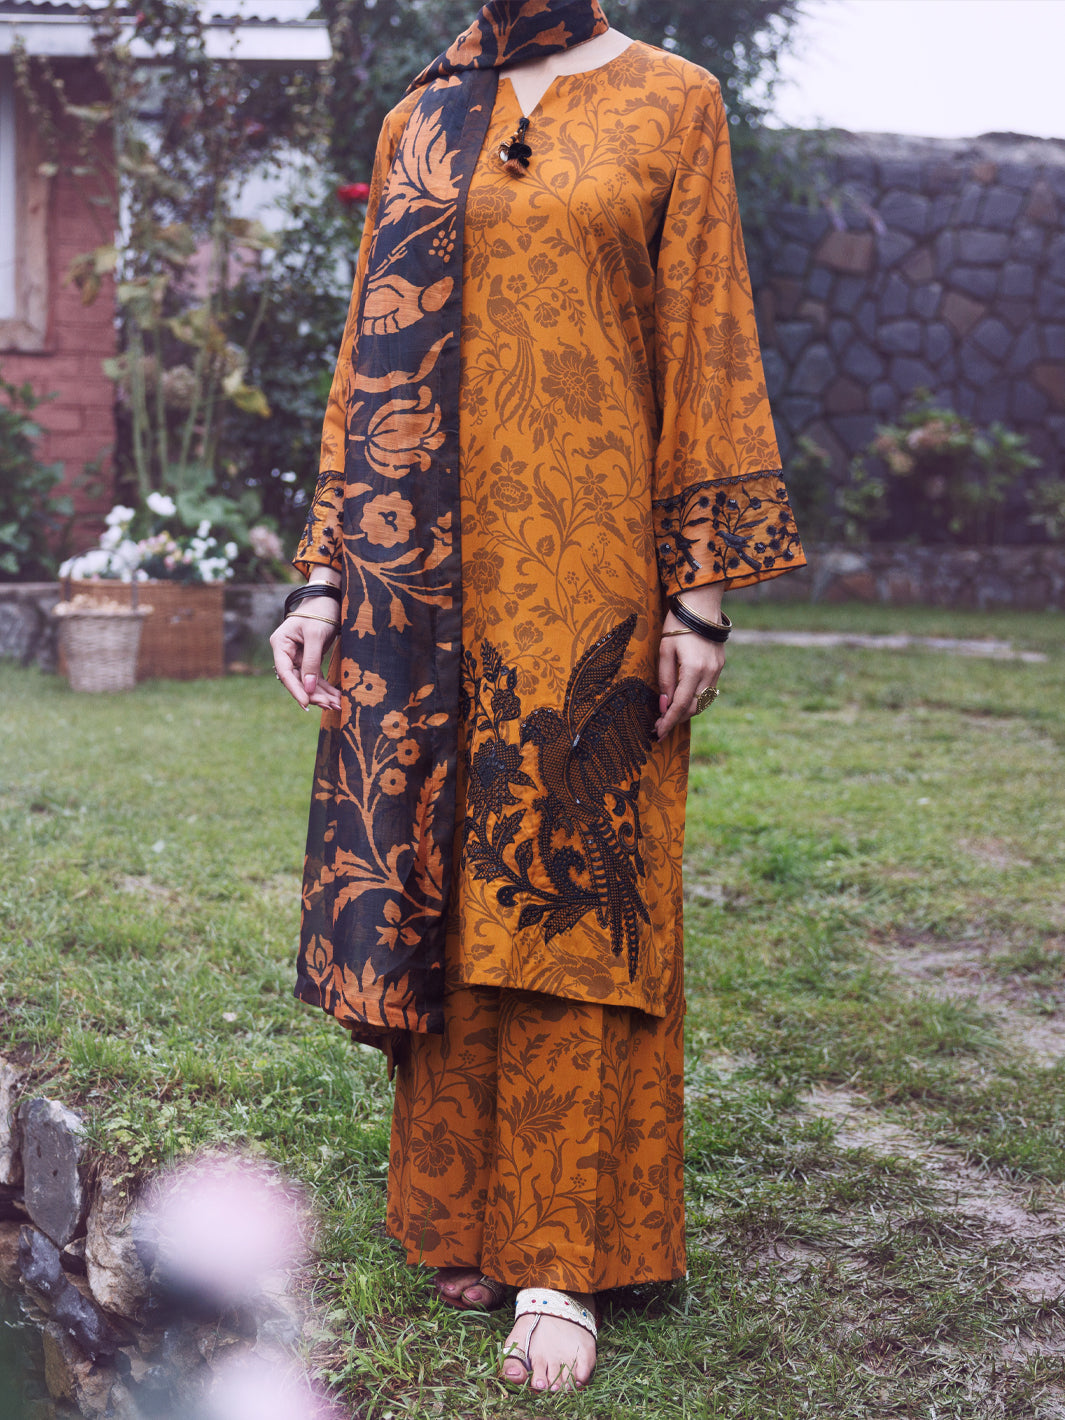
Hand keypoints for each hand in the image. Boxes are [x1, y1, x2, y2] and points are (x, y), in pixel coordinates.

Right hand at [270, 613, 341, 712]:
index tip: (306, 703)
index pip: (285, 672)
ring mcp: (296, 656)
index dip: (295, 689)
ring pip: (307, 681)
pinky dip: (325, 687)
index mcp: (280, 644)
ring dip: (321, 694)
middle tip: (330, 705)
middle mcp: (285, 652)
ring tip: (337, 704)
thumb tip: (309, 688)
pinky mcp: (308, 659)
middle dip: (313, 694)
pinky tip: (336, 697)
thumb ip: (311, 661)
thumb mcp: (315, 635)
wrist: (328, 599)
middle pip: (296, 679)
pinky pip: (315, 677)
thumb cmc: (320, 612)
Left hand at [655, 585, 725, 739]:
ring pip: (704, 701)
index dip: (669, 721)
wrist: (700, 604)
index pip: (681, 704)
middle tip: (660, 725)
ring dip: (688, 710)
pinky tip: (683, 698)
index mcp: (693, 669)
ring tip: (670, 714)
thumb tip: (665, 704)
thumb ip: (665, 679)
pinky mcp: (720, 664)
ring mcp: (717, 669)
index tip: (658, 733)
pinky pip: (708, 689)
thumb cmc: (677, 625)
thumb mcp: (664, 651)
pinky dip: (696, 698)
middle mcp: (709, 672)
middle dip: (677, 719)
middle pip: (695, 707)